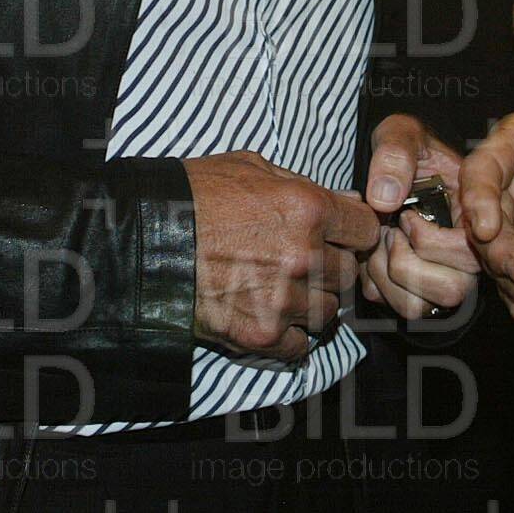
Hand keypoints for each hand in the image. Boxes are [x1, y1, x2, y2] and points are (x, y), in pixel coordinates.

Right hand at [183, 152, 380, 362]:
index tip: (341, 236)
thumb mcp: (251, 167)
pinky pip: (298, 345)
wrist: (147, 237)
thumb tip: (342, 199)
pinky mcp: (261, 333)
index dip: (353, 232)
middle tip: (304, 262)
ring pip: (328, 312)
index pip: (365, 230)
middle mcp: (304, 256)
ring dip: (312, 302)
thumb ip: (302, 185)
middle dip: (331, 267)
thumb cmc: (195, 194)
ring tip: (284, 290)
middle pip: (348, 273)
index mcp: (309, 210)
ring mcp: (284, 299)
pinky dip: (288, 335)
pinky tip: (270, 315)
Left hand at [359, 115, 478, 320]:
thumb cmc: (403, 149)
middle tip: (391, 228)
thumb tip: (384, 198)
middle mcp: (470, 253)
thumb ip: (396, 153)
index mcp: (477, 215)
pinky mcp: (422, 292)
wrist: (389, 169)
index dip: (439, 244)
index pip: (478, 250)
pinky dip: (379, 285)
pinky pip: (403, 308)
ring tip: (381, 239)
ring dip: (390, 276)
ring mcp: (447, 275)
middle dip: (409, 261)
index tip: (405, 220)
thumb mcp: (402, 133)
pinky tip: (374, 254)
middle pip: (454, 290)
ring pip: (425, 307)